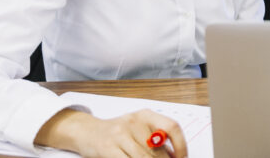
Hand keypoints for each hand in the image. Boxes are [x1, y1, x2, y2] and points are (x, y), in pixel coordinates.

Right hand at [35, 108, 187, 157]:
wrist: (87, 132)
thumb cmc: (117, 133)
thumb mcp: (138, 128)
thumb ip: (155, 138)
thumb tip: (174, 154)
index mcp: (145, 115)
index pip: (171, 127)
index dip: (180, 145)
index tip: (182, 157)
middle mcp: (134, 122)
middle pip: (157, 150)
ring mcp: (120, 135)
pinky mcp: (107, 149)